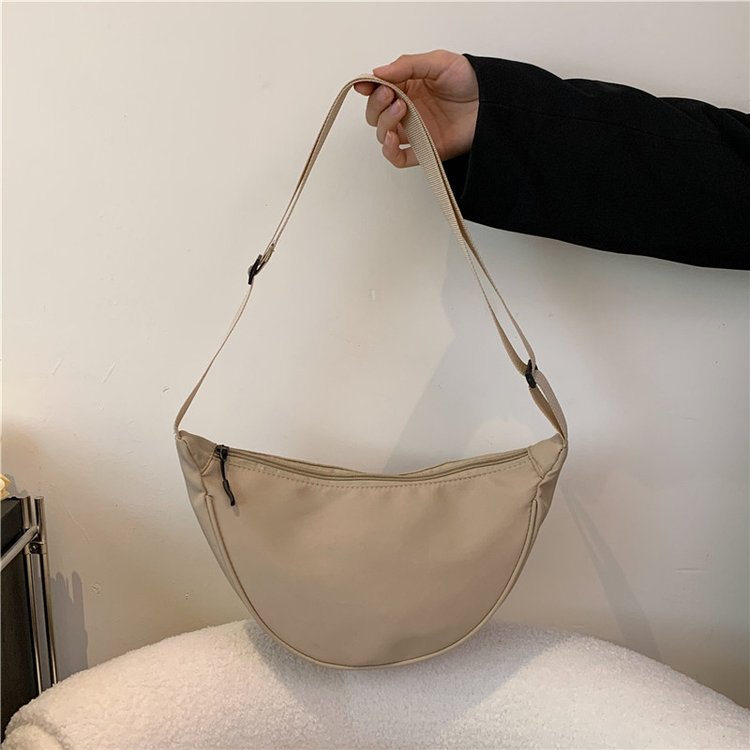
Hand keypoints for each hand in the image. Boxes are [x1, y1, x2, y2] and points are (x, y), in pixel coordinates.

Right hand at [354, 50, 478, 167]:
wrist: (491, 103)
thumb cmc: (468, 81)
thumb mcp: (438, 62)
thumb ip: (407, 65)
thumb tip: (377, 72)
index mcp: (407, 87)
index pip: (377, 90)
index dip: (368, 88)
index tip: (365, 85)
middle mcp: (407, 110)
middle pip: (376, 115)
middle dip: (377, 105)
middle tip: (390, 95)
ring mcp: (414, 131)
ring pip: (384, 134)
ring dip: (385, 122)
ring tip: (402, 108)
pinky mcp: (424, 150)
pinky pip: (398, 158)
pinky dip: (390, 151)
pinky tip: (393, 139)